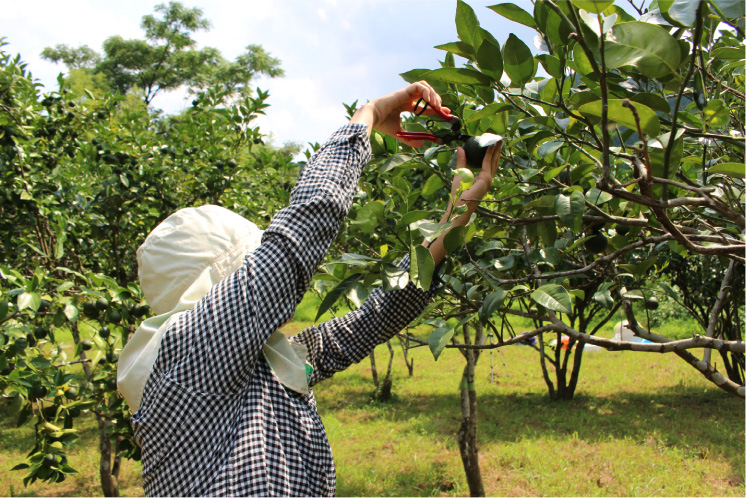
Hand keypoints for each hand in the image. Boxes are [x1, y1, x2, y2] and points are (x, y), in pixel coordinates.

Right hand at [351, 81, 449, 146]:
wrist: (373, 118)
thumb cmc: (383, 124)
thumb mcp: (399, 133)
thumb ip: (410, 139)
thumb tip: (422, 144)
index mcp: (406, 106)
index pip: (425, 105)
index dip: (436, 108)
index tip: (445, 113)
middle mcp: (407, 98)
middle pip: (427, 94)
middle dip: (437, 100)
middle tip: (443, 110)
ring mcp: (406, 93)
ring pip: (424, 86)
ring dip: (433, 94)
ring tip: (436, 105)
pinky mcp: (404, 91)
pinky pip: (419, 85)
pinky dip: (426, 91)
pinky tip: (429, 101)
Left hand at [426, 141, 501, 266]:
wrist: (458, 206)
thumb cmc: (457, 193)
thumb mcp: (460, 173)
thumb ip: (461, 161)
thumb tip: (460, 148)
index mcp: (482, 179)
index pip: (489, 163)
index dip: (491, 153)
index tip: (492, 143)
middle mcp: (488, 179)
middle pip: (494, 161)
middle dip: (497, 150)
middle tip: (499, 138)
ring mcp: (488, 180)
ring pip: (494, 161)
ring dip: (496, 150)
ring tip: (498, 139)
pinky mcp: (485, 179)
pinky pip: (488, 163)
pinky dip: (490, 154)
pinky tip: (490, 146)